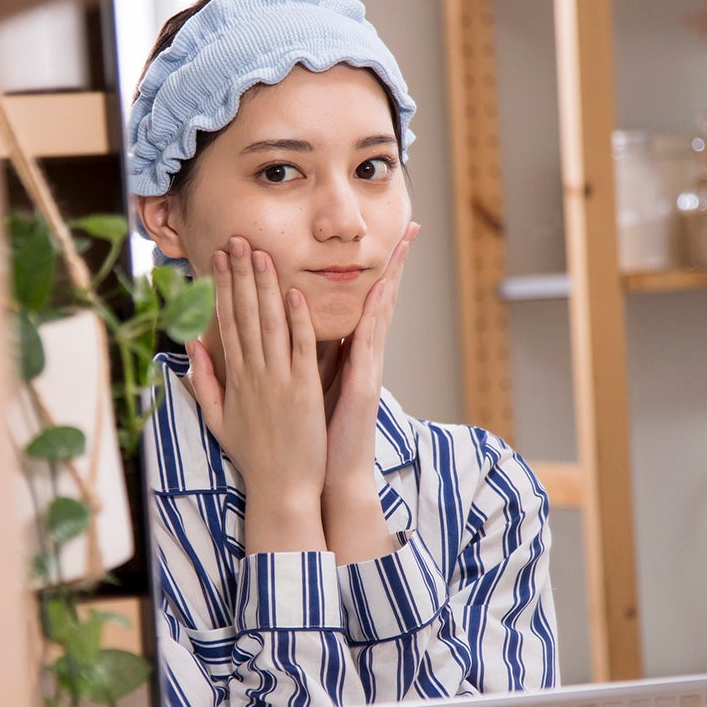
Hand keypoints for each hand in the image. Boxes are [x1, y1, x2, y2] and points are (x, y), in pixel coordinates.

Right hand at [187, 237, 327, 551]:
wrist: (282, 489)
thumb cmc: (253, 457)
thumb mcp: (217, 419)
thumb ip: (204, 382)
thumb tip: (191, 348)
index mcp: (235, 379)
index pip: (226, 323)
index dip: (222, 288)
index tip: (219, 259)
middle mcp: (254, 374)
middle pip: (246, 314)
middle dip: (241, 274)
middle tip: (238, 239)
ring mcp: (279, 380)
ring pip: (270, 324)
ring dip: (265, 286)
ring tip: (261, 254)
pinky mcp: (305, 390)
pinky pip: (300, 348)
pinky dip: (297, 320)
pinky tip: (293, 293)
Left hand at [323, 222, 418, 502]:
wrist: (330, 478)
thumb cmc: (318, 438)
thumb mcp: (310, 387)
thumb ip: (308, 358)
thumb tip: (297, 329)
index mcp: (349, 356)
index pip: (364, 303)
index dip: (374, 271)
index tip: (381, 238)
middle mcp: (364, 357)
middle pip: (382, 299)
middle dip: (395, 263)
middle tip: (409, 228)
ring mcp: (369, 370)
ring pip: (381, 313)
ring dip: (391, 277)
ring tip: (403, 245)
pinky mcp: (364, 386)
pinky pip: (366, 344)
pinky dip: (371, 317)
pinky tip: (376, 293)